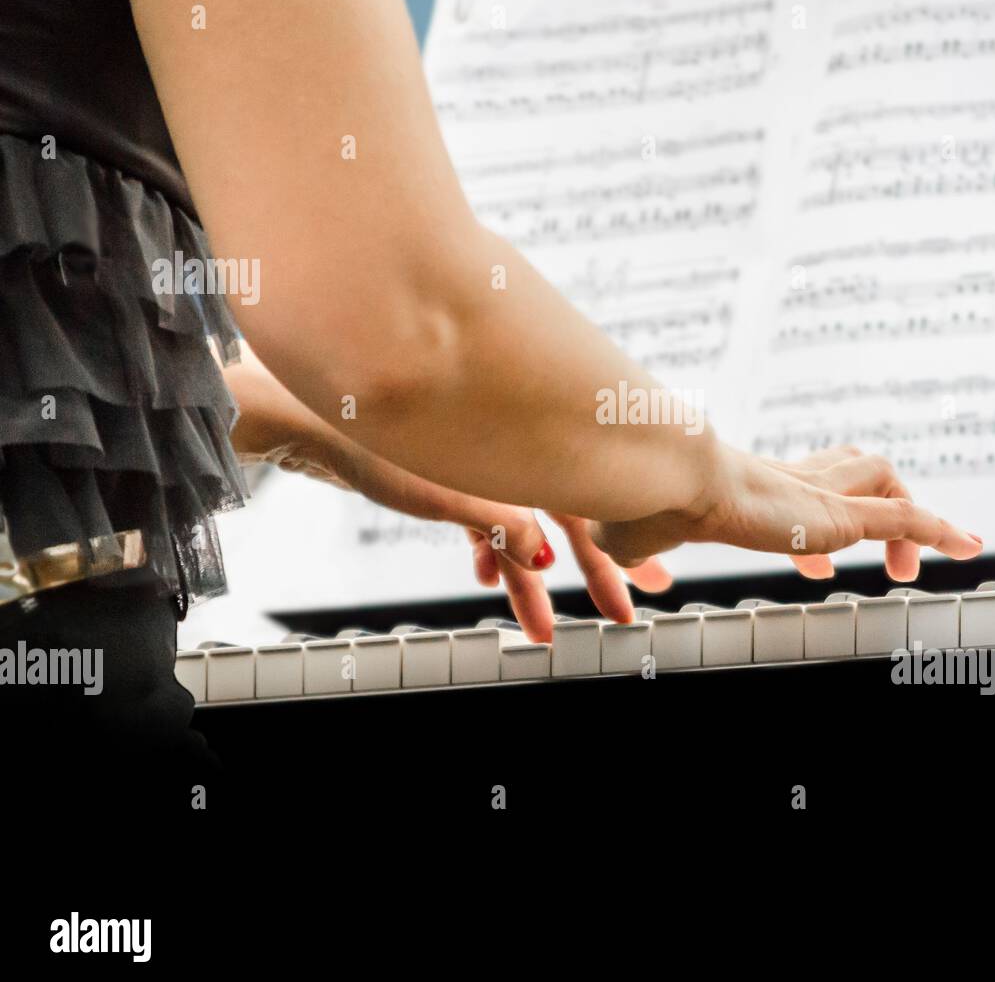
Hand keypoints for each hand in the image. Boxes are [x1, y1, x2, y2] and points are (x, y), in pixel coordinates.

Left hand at [224, 345, 667, 639]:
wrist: (302, 420)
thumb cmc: (369, 443)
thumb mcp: (444, 493)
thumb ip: (499, 524)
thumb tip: (542, 560)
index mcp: (519, 449)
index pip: (583, 510)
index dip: (613, 557)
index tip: (644, 590)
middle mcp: (508, 451)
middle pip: (566, 520)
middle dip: (595, 568)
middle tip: (621, 610)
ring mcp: (480, 463)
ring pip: (523, 527)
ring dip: (533, 575)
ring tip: (542, 621)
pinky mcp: (448, 473)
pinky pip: (485, 521)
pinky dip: (489, 551)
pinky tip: (484, 578)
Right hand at [591, 444, 981, 582]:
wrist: (664, 480)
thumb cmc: (643, 503)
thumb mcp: (637, 536)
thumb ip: (640, 549)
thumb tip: (624, 568)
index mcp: (751, 486)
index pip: (801, 487)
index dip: (817, 511)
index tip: (817, 566)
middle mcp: (791, 481)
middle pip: (852, 470)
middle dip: (871, 506)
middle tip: (884, 558)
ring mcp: (817, 494)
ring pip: (884, 482)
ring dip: (909, 522)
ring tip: (913, 571)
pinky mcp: (836, 513)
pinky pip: (904, 515)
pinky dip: (938, 529)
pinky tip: (967, 547)